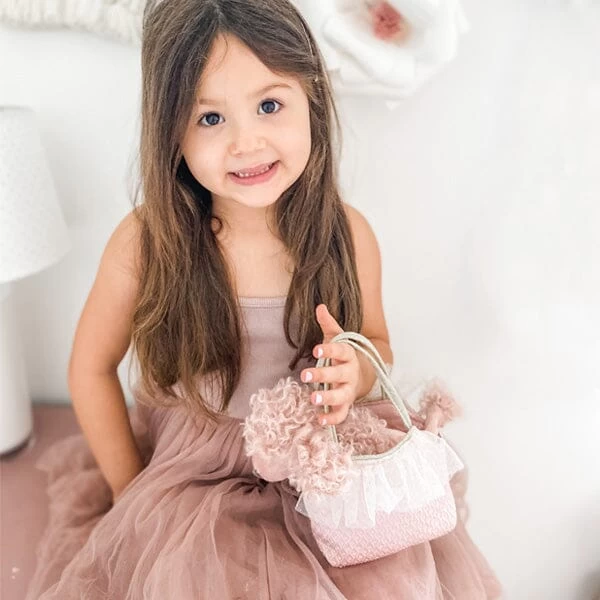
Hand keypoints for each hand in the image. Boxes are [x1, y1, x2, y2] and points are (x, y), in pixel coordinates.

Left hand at [300, 304, 360, 425]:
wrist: (361, 374)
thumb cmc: (342, 355)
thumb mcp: (336, 338)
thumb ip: (328, 324)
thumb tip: (319, 306)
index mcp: (348, 355)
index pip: (341, 351)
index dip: (330, 350)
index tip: (316, 349)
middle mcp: (350, 373)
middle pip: (339, 374)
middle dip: (322, 375)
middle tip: (305, 375)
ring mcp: (349, 390)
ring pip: (341, 396)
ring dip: (328, 398)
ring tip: (312, 399)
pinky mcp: (346, 405)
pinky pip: (341, 414)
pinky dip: (332, 419)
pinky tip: (319, 420)